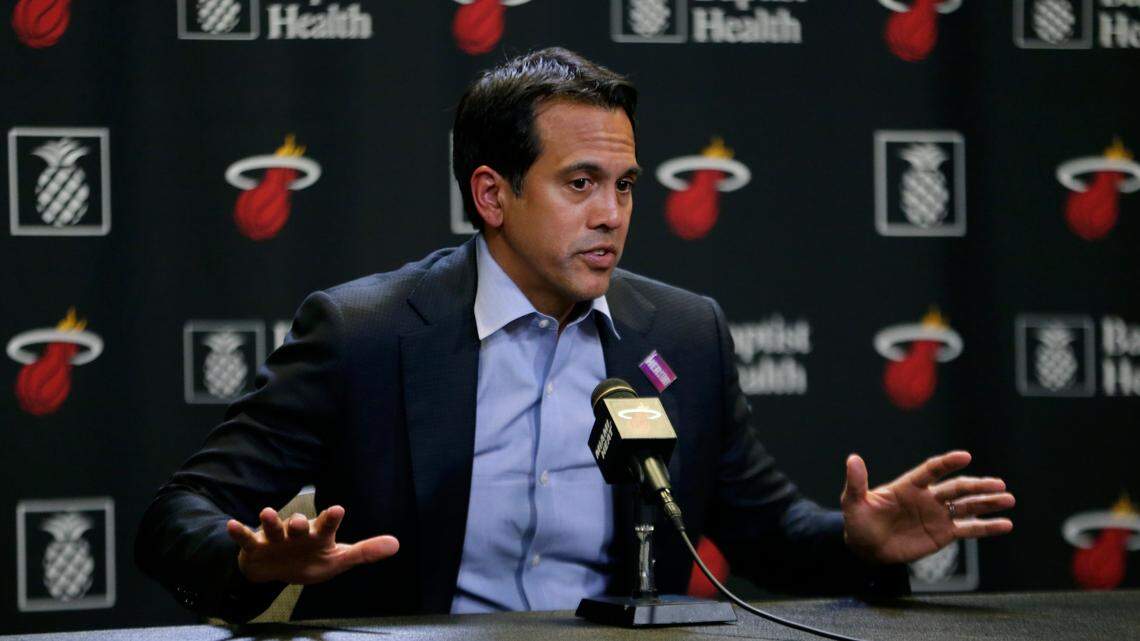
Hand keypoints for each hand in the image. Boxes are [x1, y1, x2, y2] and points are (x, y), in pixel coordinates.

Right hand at [226, 505, 398, 583]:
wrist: (277, 569)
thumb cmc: (311, 559)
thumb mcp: (338, 559)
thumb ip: (364, 552)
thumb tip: (396, 544)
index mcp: (319, 535)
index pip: (327, 525)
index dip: (331, 518)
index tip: (337, 509)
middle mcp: (297, 532)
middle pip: (298, 524)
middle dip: (298, 522)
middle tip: (300, 522)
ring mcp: (275, 538)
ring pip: (273, 527)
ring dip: (270, 521)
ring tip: (266, 513)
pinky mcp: (255, 547)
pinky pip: (246, 538)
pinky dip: (239, 532)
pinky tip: (233, 525)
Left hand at [840, 450, 1013, 564]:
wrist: (866, 547)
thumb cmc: (859, 521)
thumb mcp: (853, 502)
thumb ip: (856, 482)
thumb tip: (852, 459)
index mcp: (909, 485)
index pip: (932, 470)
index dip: (947, 463)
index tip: (965, 456)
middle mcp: (928, 497)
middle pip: (957, 488)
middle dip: (978, 486)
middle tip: (999, 484)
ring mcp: (938, 515)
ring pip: (968, 506)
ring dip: (988, 502)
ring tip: (1008, 499)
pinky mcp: (943, 534)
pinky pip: (969, 529)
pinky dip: (987, 527)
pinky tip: (1005, 524)